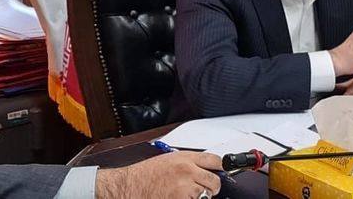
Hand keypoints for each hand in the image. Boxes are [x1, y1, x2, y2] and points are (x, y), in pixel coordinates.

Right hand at [96, 151, 221, 198]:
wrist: (127, 187)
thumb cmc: (144, 174)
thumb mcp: (168, 160)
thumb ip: (188, 162)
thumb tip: (204, 167)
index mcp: (184, 158)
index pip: (214, 160)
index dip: (223, 166)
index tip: (225, 170)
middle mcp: (187, 171)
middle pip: (215, 180)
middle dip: (213, 186)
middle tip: (207, 189)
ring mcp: (184, 188)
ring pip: (206, 195)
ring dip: (201, 197)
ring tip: (188, 195)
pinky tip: (182, 198)